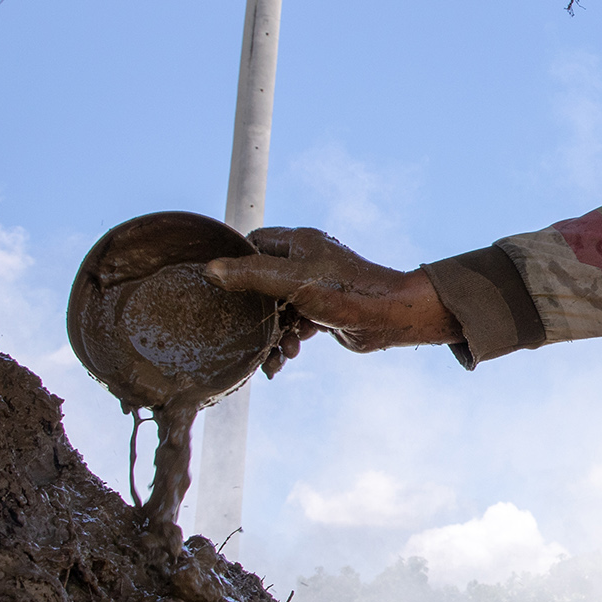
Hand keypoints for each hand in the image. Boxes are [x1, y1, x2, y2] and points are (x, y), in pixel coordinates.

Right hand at [203, 228, 459, 354]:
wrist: (390, 318)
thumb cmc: (345, 292)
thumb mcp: (290, 281)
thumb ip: (250, 275)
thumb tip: (210, 270)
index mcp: (298, 242)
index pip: (254, 243)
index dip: (237, 262)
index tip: (224, 286)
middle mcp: (306, 261)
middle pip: (263, 281)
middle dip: (255, 311)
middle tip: (245, 330)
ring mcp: (316, 286)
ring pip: (280, 308)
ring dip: (274, 332)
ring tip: (275, 354)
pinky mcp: (324, 311)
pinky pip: (296, 324)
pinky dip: (289, 341)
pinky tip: (288, 358)